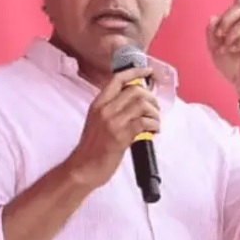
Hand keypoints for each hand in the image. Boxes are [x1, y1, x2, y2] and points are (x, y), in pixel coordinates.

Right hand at [66, 67, 159, 188]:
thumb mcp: (97, 120)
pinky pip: (144, 122)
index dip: (136, 72)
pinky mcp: (121, 137)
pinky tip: (154, 130)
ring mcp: (113, 123)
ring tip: (155, 121)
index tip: (148, 71)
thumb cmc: (92, 147)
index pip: (118, 79)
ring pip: (142, 105)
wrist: (84, 168)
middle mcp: (105, 110)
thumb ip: (113, 108)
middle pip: (135, 90)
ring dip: (155, 113)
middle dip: (151, 98)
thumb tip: (136, 98)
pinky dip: (154, 125)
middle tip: (154, 108)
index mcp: (98, 104)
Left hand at [206, 0, 239, 105]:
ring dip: (231, 35)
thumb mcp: (214, 49)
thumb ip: (212, 33)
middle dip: (225, 22)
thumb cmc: (233, 68)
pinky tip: (237, 51)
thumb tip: (214, 17)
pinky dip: (239, 41)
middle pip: (239, 7)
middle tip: (219, 39)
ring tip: (228, 48)